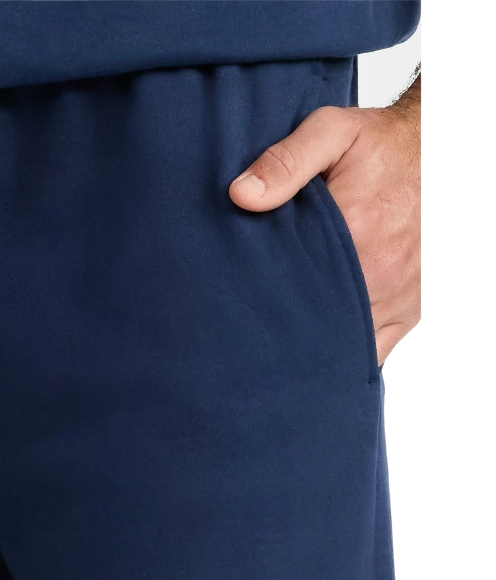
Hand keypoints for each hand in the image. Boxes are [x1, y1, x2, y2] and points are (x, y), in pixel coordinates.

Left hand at [228, 77, 424, 367]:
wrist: (433, 154)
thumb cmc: (383, 147)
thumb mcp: (331, 134)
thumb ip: (286, 161)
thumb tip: (242, 195)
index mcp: (356, 230)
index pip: (293, 283)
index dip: (264, 294)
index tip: (243, 295)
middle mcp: (381, 272)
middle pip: (318, 317)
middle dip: (286, 322)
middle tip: (259, 315)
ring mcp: (400, 297)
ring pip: (345, 340)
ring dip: (316, 338)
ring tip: (287, 328)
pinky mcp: (412, 311)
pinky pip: (376, 349)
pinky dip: (348, 348)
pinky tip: (325, 338)